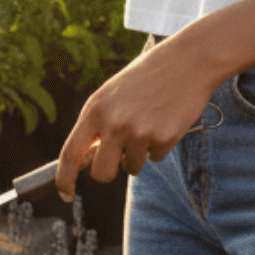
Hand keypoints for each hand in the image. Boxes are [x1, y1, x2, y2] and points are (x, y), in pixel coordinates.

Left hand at [55, 35, 222, 199]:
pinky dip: (160, 145)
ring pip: (131, 167)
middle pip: (101, 173)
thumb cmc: (149, 75)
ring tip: (151, 121)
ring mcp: (139, 131)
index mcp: (96, 108)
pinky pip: (156, 157)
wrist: (189, 60)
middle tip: (121, 156)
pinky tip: (167, 119)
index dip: (64, 179)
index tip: (65, 194)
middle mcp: (114, 122)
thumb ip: (99, 124)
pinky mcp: (164, 138)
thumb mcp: (114, 93)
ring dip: (140, 154)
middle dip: (110, 171)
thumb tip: (86, 161)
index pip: (69, 153)